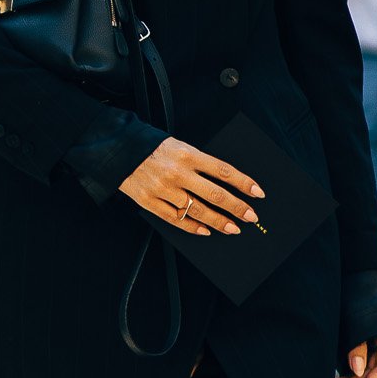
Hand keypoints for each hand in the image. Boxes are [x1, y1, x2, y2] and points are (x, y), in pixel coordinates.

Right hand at [118, 136, 263, 234]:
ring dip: (218, 221)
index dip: (243, 182)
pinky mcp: (148, 201)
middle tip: (250, 217)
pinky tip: (205, 231)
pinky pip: (175, 219)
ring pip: (196, 210)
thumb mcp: (180, 146)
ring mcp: (162, 189)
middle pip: (214, 194)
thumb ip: (200, 163)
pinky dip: (192, 227)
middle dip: (236, 207)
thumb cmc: (153, 148)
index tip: (258, 193)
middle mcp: (177, 173)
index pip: (222, 171)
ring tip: (233, 228)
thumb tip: (225, 184)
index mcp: (187, 154)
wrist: (118, 150)